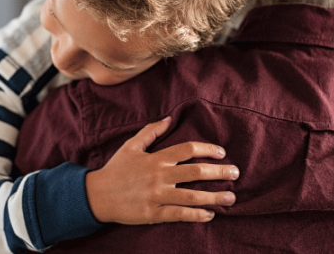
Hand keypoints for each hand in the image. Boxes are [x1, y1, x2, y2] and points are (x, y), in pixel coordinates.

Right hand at [84, 117, 238, 223]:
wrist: (97, 195)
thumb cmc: (116, 169)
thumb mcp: (131, 146)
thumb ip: (151, 131)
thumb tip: (169, 119)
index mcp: (156, 158)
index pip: (188, 149)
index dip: (207, 150)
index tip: (221, 153)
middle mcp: (159, 176)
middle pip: (196, 172)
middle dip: (220, 172)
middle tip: (236, 173)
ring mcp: (157, 196)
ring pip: (192, 196)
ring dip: (215, 197)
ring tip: (231, 198)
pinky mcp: (153, 214)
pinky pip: (180, 215)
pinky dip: (197, 215)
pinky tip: (210, 215)